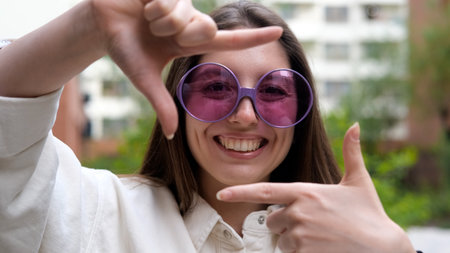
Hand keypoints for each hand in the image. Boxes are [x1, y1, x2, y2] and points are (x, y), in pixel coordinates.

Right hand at [90, 0, 281, 137]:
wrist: (100, 24)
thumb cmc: (124, 48)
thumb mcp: (144, 79)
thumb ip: (161, 105)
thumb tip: (172, 136)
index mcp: (190, 42)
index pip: (227, 40)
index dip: (252, 39)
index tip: (278, 33)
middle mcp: (191, 21)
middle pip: (204, 28)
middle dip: (177, 32)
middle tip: (156, 31)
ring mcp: (182, 2)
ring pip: (184, 14)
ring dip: (159, 18)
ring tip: (146, 16)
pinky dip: (150, 4)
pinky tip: (142, 2)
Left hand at [217, 123, 414, 252]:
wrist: (384, 247)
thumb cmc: (370, 213)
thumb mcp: (359, 180)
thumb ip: (351, 152)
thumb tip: (355, 125)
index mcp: (305, 192)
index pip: (264, 191)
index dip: (240, 192)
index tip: (220, 192)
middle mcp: (298, 212)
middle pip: (273, 220)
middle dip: (285, 223)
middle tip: (312, 224)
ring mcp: (300, 234)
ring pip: (282, 240)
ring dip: (294, 240)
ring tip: (320, 236)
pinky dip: (301, 252)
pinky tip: (321, 248)